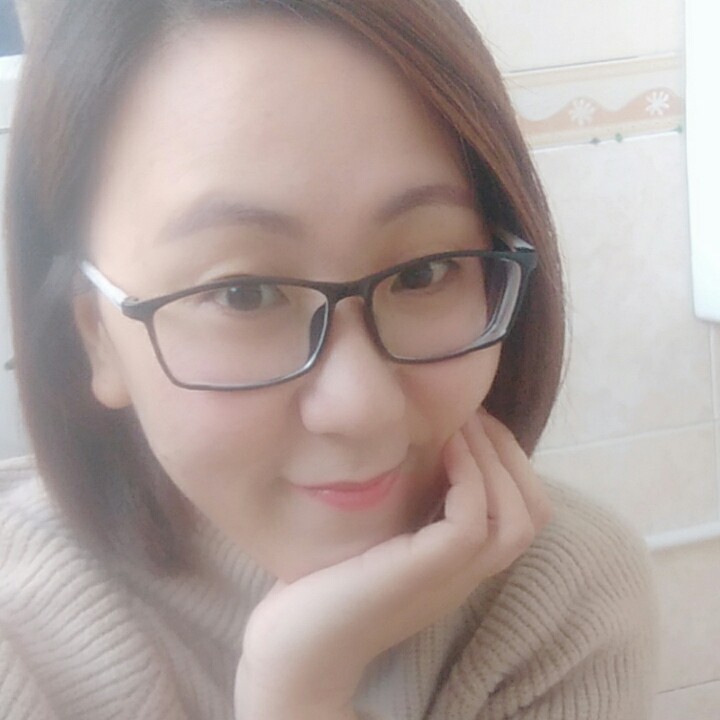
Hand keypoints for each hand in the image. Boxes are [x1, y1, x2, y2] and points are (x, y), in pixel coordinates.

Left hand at [234, 411, 551, 719]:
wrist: (296, 649)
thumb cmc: (327, 584)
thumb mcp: (381, 536)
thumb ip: (408, 507)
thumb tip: (418, 448)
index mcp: (460, 565)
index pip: (523, 513)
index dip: (510, 461)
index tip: (475, 422)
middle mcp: (466, 574)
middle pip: (533, 514)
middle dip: (511, 453)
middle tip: (474, 415)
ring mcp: (450, 577)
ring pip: (516, 519)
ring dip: (494, 459)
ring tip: (462, 424)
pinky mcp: (423, 572)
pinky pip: (472, 522)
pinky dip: (468, 477)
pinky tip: (443, 447)